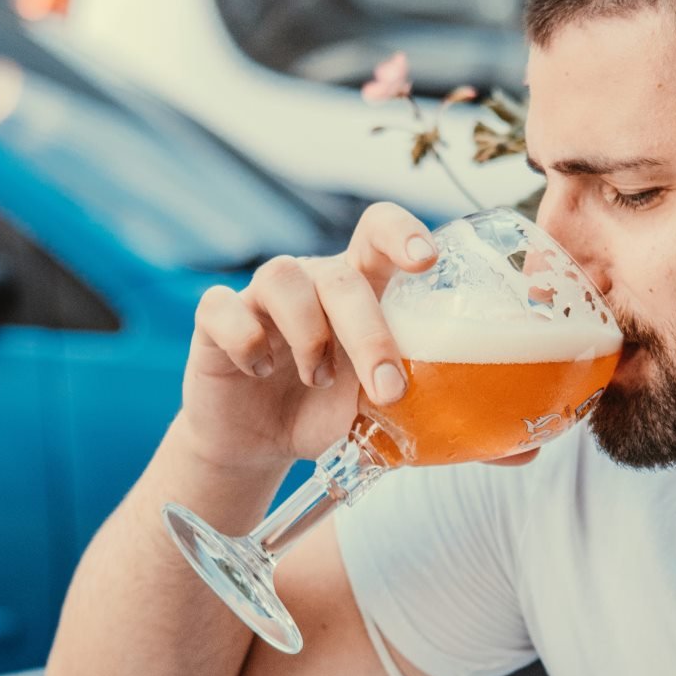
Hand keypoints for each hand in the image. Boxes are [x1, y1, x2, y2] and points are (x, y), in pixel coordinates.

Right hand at [176, 202, 437, 470]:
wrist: (259, 443)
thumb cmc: (325, 410)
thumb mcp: (372, 406)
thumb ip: (407, 393)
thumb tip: (460, 406)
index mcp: (359, 286)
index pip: (379, 232)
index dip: (402, 234)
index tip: (426, 262)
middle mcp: (311, 280)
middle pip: (341, 276)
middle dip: (369, 335)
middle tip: (387, 390)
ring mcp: (260, 295)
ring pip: (283, 279)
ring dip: (309, 337)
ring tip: (318, 380)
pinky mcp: (214, 319)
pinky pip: (224, 308)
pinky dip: (246, 341)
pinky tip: (258, 371)